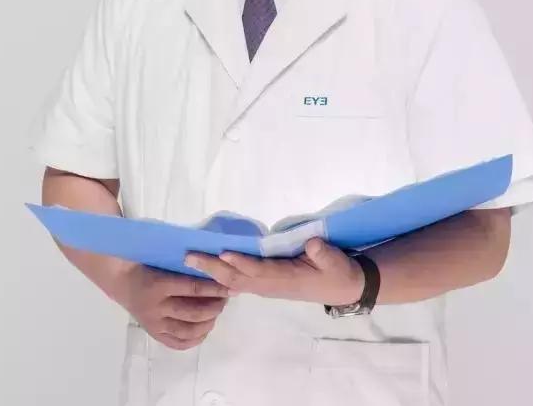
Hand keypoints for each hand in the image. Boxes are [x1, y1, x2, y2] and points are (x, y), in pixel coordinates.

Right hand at [112, 262, 230, 349]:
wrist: (122, 280)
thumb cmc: (148, 264)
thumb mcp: (165, 260)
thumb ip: (186, 267)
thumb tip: (215, 270)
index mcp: (160, 285)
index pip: (193, 288)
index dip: (214, 288)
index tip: (230, 286)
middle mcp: (157, 307)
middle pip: (194, 312)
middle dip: (215, 307)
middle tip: (226, 300)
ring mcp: (155, 324)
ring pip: (188, 330)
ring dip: (208, 323)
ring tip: (217, 313)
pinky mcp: (154, 334)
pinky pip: (177, 343)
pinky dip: (195, 339)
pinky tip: (205, 329)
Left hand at [184, 238, 365, 305]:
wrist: (343, 287)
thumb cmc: (338, 272)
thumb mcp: (336, 262)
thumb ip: (324, 253)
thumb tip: (312, 244)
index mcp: (286, 279)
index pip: (258, 271)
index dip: (240, 263)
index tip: (222, 253)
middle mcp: (271, 285)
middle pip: (237, 278)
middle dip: (212, 268)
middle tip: (189, 256)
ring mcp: (267, 286)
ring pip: (235, 281)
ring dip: (212, 272)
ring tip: (191, 260)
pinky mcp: (267, 282)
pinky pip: (240, 280)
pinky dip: (222, 274)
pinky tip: (209, 269)